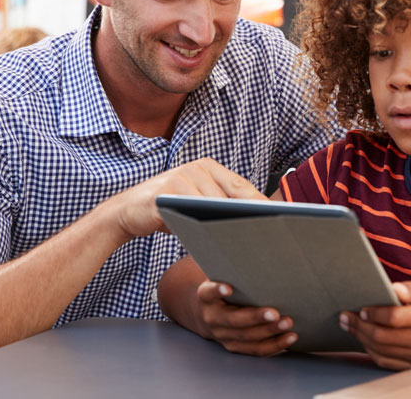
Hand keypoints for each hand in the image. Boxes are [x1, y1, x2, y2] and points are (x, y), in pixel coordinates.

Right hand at [108, 157, 265, 239]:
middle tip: (272, 232)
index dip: (261, 202)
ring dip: (231, 224)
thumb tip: (254, 218)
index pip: (241, 185)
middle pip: (232, 194)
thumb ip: (218, 204)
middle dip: (252, 213)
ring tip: (249, 242)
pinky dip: (206, 229)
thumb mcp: (195, 201)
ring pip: (214, 205)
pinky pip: (192, 213)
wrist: (128, 211)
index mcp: (208, 166)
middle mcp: (196, 167)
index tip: (281, 217)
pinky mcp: (166, 194)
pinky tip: (217, 243)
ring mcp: (181, 178)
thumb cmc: (168, 209)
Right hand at [195, 280, 297, 355]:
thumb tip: (263, 249)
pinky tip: (290, 337)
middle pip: (234, 320)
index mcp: (206, 297)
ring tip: (288, 323)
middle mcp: (212, 318)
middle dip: (255, 317)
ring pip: (247, 337)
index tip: (228, 287)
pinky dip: (275, 345)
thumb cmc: (223, 289)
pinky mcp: (235, 347)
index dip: (218, 290)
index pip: (210, 292)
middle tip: (275, 313)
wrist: (206, 314)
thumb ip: (236, 272)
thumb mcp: (222, 277)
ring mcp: (223, 336)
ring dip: (269, 332)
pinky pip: (256, 349)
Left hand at [339, 279, 410, 369]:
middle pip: (383, 336)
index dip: (374, 314)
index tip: (361, 309)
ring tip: (349, 326)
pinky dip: (371, 351)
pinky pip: (387, 362)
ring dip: (361, 338)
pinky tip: (362, 339)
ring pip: (382, 351)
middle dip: (359, 326)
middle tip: (345, 317)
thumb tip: (393, 287)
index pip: (394, 318)